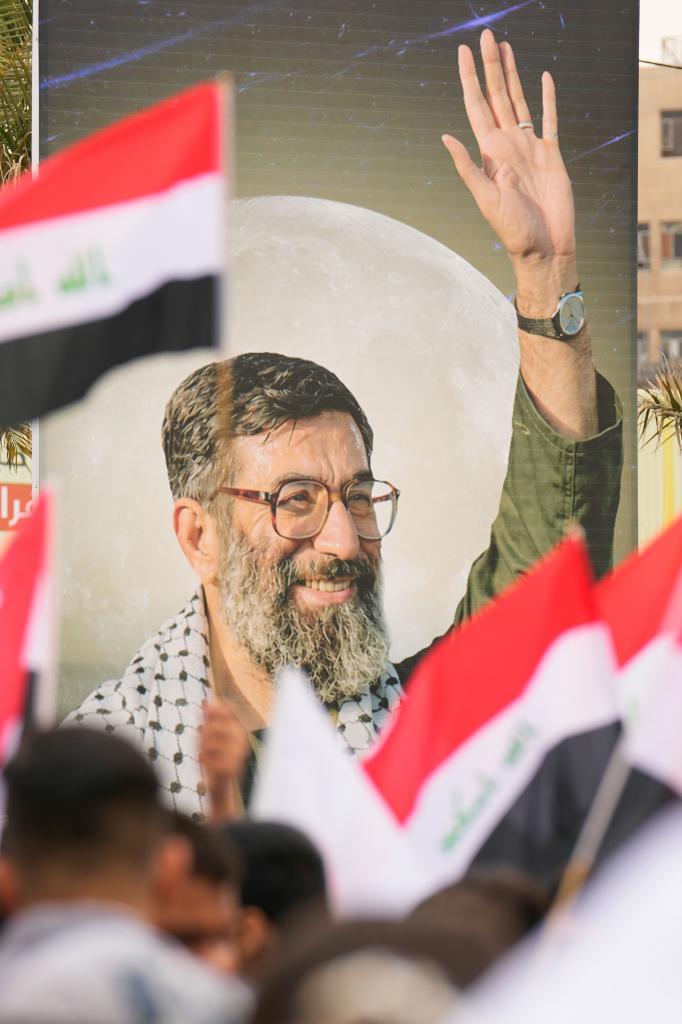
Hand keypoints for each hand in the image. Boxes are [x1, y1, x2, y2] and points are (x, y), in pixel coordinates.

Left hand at [199, 699, 249, 820]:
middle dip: (203, 734)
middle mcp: (242, 739)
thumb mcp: (210, 736)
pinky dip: (204, 761)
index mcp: (239, 729)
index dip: (212, 714)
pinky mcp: (230, 768)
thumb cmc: (215, 758)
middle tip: (201, 744)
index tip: (205, 723)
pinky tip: (207, 765)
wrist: (220, 785)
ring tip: (205, 756)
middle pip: (213, 726)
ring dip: (202, 749)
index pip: (226, 711)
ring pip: (209, 742)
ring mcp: (238, 754)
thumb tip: (206, 701)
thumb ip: (209, 719)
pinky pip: (208, 757)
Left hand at [442, 30, 575, 298]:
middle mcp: (508, 145)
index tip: (463, 51)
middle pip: (497, 96)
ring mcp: (529, 148)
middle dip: (490, 66)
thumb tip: (446, 137)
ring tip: (505, 48)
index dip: (469, 78)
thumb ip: (468, 167)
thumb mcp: (486, 199)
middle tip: (487, 35)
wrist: (545, 248)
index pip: (476, 106)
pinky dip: (547, 98)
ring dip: (512, 75)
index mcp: (490, 153)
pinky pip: (549, 119)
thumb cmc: (513, 232)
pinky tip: (543, 78)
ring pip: (519, 101)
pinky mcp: (552, 155)